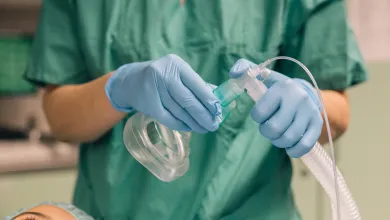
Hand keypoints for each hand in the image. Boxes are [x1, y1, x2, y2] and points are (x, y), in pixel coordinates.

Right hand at [105, 54, 220, 132]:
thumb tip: (217, 102)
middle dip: (203, 115)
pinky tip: (188, 127)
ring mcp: (154, 89)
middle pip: (188, 100)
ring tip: (203, 128)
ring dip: (193, 123)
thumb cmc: (162, 77)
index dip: (209, 100)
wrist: (130, 80)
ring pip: (179, 111)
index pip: (197, 84)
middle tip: (213, 125)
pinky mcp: (147, 104)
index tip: (218, 111)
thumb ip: (196, 84)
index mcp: (176, 65)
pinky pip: (168, 118)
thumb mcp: (177, 73)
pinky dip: (180, 124)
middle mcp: (164, 75)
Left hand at [229, 59, 322, 157]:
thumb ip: (245, 70)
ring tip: (278, 135)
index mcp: (281, 88)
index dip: (257, 117)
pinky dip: (294, 150)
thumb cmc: (278, 89)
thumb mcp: (263, 77)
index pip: (260, 113)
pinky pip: (304, 145)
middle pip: (274, 129)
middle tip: (268, 127)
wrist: (306, 93)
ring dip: (278, 141)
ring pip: (288, 138)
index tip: (261, 114)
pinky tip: (289, 146)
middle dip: (267, 132)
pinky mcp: (317, 124)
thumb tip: (234, 72)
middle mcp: (298, 99)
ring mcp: (309, 112)